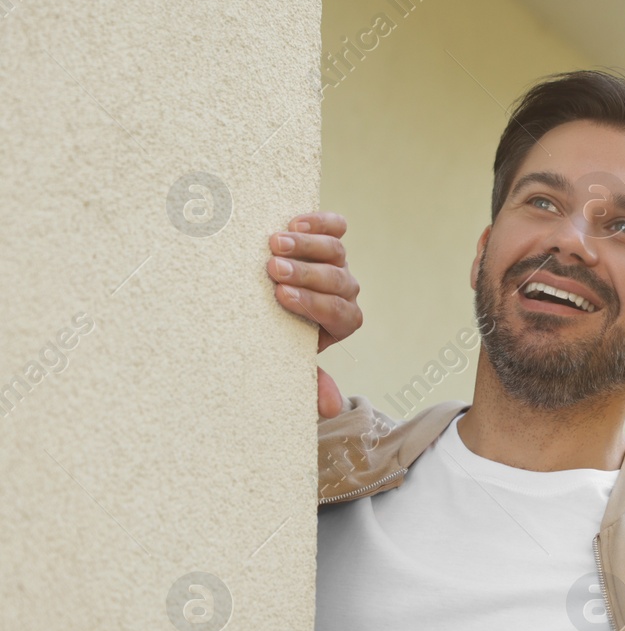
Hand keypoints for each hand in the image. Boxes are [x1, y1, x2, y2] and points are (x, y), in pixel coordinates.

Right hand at [266, 211, 362, 418]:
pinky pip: (335, 227)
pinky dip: (320, 222)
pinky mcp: (331, 239)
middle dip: (305, 274)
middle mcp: (346, 291)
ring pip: (336, 252)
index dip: (312, 303)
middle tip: (273, 268)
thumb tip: (331, 409)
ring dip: (305, 246)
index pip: (337, 312)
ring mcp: (340, 264)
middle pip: (337, 280)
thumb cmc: (284, 335)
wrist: (278, 304)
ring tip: (274, 242)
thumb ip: (312, 381)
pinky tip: (294, 220)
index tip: (282, 296)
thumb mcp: (295, 358)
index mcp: (343, 321)